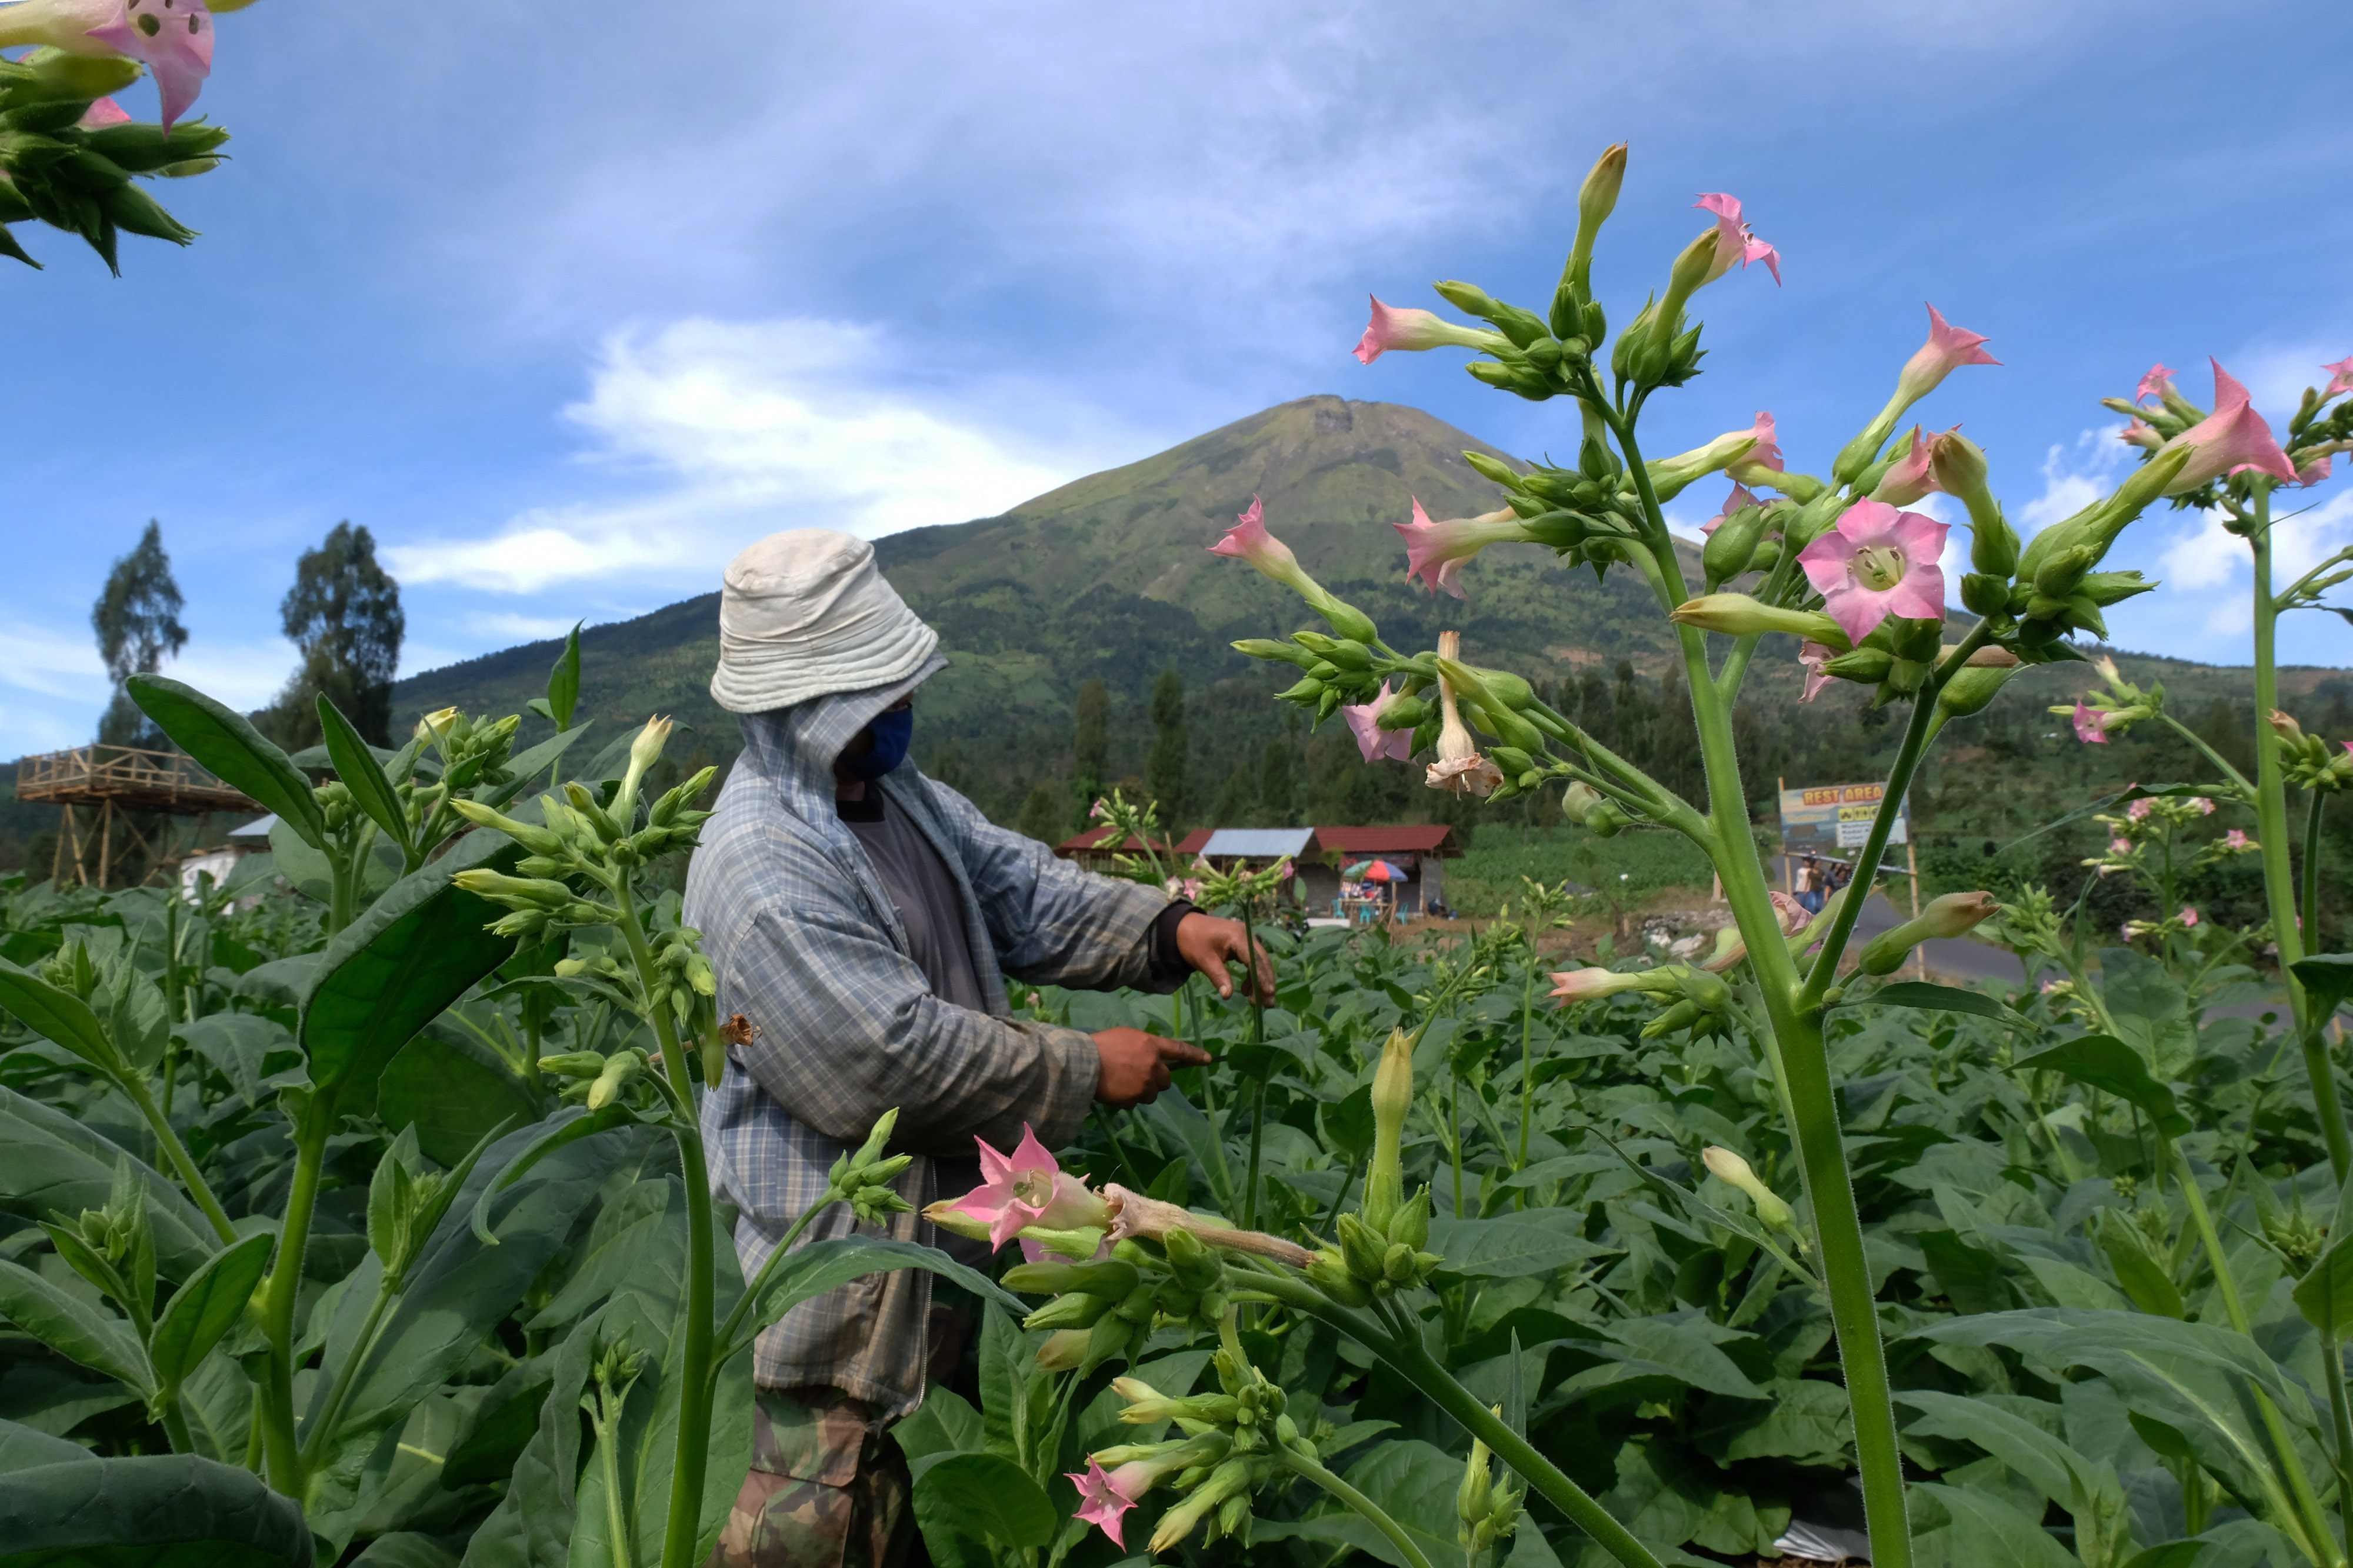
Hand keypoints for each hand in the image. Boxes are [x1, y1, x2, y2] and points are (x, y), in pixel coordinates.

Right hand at [1092, 1027, 1211, 1108]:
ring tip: (1123, 1084)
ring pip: (1152, 1095)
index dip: (1194, 1055)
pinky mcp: (1134, 1099)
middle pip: (1166, 1080)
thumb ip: (1143, 1046)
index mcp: (1151, 1046)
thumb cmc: (1102, 1045)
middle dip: (1156, 1080)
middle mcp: (1153, 1065)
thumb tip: (1149, 1055)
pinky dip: (1127, 1100)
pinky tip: (1115, 1091)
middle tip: (1139, 1076)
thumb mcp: (1126, 1036)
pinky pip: (1135, 1103)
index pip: (1179, 1050)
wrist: (1085, 1063)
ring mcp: (1144, 1084)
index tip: (1207, 1060)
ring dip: (1142, 1092)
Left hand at [1174, 912, 1276, 1003]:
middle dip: (1266, 982)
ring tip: (1254, 1001)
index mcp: (1238, 936)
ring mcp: (1246, 938)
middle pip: (1262, 961)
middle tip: (1268, 1003)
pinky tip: (1246, 989)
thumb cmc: (1193, 941)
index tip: (1268, 993)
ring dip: (1259, 981)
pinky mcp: (1242, 944)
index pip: (1255, 959)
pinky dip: (1252, 975)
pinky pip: (1252, 960)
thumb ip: (1218, 976)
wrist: (1184, 926)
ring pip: (1259, 962)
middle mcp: (1246, 935)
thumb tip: (1228, 995)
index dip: (1262, 977)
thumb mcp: (1204, 960)